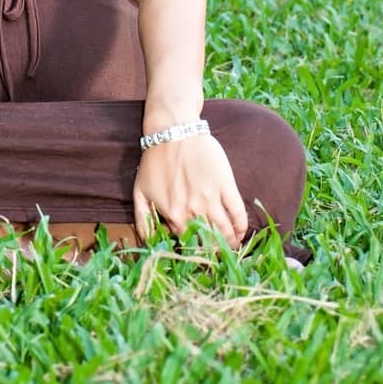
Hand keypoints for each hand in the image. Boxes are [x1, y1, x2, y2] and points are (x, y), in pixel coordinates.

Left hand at [133, 133, 249, 250]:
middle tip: (219, 252)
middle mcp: (194, 211)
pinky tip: (241, 230)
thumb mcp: (140, 192)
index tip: (200, 252)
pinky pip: (238, 212)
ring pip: (225, 231)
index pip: (188, 244)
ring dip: (231, 242)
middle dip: (215, 251)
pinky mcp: (225, 185)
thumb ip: (143, 221)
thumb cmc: (155, 160)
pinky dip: (242, 226)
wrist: (172, 131)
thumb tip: (148, 245)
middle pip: (209, 242)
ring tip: (232, 245)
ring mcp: (211, 198)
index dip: (194, 249)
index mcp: (174, 216)